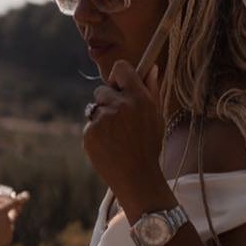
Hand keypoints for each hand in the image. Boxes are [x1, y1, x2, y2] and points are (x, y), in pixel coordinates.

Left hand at [83, 62, 167, 201]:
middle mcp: (120, 105)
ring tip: (116, 137)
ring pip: (94, 109)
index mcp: (139, 98)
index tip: (119, 87)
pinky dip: (96, 134)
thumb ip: (152, 89)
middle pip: (101, 90)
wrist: (137, 177)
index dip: (118, 77)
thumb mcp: (156, 116)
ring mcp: (102, 120)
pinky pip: (89, 126)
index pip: (120, 68)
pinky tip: (108, 146)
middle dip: (108, 101)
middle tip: (120, 121)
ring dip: (101, 118)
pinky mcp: (90, 133)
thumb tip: (152, 68)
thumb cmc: (149, 145)